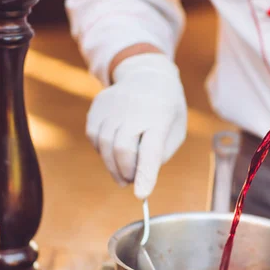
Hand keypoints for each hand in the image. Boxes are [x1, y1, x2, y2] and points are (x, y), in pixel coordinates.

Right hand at [86, 53, 186, 198]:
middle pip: (122, 149)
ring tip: (123, 170)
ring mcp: (113, 106)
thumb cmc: (166, 110)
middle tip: (131, 181)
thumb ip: (159, 155)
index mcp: (160, 116)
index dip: (145, 174)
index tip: (141, 195)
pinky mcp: (98, 107)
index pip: (151, 149)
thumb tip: (138, 176)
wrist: (146, 74)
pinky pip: (94, 138)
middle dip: (126, 172)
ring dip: (113, 166)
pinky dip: (102, 151)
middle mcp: (135, 109)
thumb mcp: (175, 131)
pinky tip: (113, 149)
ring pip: (104, 146)